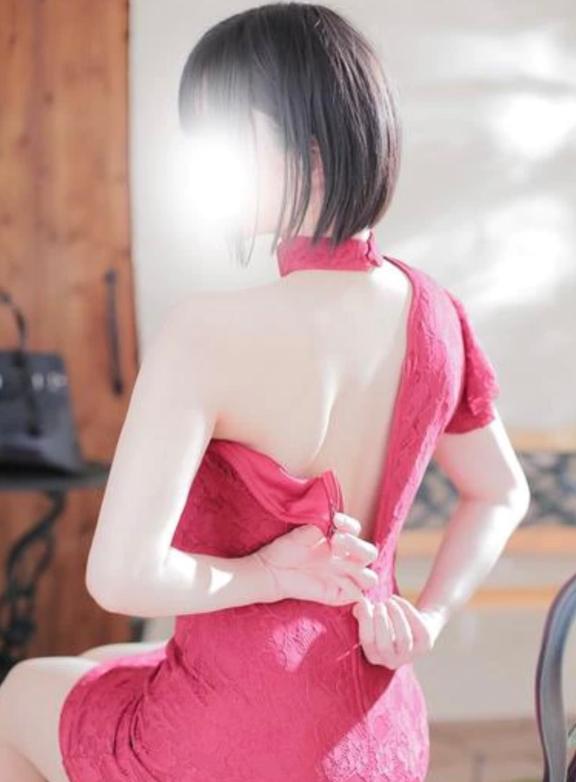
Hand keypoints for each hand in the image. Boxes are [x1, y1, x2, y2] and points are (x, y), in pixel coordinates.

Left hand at [250, 512, 378, 605]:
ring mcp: (341, 577)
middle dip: (357, 545)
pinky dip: (355, 590)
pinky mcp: (334, 594)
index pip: (356, 531)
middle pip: (369, 554)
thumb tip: (336, 521)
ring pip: (369, 577)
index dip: (351, 525)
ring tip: (338, 561)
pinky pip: (355, 596)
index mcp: (338, 542)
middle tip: (336, 540)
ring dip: (359, 567)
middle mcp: (343, 560)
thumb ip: (322, 527)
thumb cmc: (285, 549)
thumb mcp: (304, 533)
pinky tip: (340, 579)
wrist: (270, 569)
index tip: (336, 520)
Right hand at [351, 594, 447, 668]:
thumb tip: (358, 606)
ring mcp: (411, 655)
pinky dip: (406, 609)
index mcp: (374, 656)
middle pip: (384, 645)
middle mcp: (392, 661)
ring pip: (403, 638)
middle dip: (380, 621)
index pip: (367, 642)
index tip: (363, 603)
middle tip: (379, 604)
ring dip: (395, 615)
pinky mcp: (426, 644)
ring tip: (389, 601)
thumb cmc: (387, 620)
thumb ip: (363, 614)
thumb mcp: (372, 619)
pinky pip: (416, 627)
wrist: (414, 623)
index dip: (365, 621)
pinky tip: (397, 599)